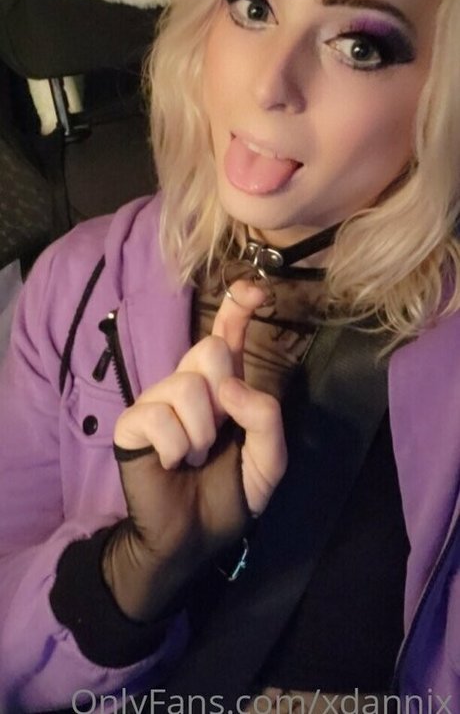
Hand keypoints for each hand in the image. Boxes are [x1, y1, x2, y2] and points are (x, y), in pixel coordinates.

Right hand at [105, 280, 286, 619]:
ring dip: (201, 432)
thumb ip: (265, 419)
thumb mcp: (267, 461)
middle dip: (223, 395)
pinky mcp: (132, 423)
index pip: (226, 336)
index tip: (254, 289)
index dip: (238, 307)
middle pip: (209, 350)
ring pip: (187, 384)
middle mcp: (187, 384)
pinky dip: (175, 448)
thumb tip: (229, 385)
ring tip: (192, 456)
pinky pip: (160, 416)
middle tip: (217, 435)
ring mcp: (156, 400)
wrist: (190, 541)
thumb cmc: (226, 497)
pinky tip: (170, 463)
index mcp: (222, 388)